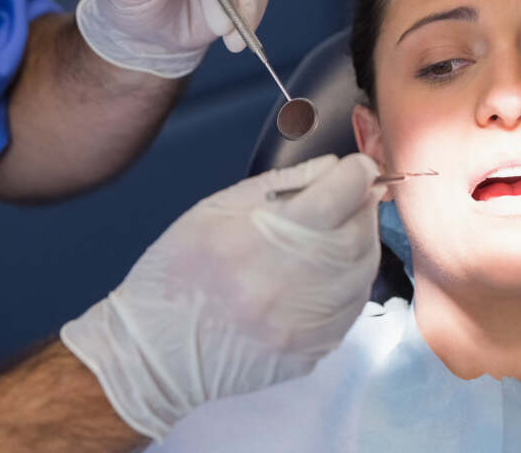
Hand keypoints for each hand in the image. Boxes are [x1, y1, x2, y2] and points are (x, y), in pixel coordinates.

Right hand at [61, 153, 383, 440]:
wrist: (155, 354)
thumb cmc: (178, 270)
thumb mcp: (216, 208)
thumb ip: (282, 182)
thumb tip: (333, 166)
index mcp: (263, 239)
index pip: (340, 195)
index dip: (357, 173)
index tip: (356, 167)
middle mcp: (291, 285)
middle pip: (359, 233)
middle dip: (362, 207)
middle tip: (347, 198)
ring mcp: (307, 324)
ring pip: (365, 270)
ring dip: (361, 243)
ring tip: (335, 233)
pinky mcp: (314, 350)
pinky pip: (354, 305)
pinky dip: (351, 280)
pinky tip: (327, 272)